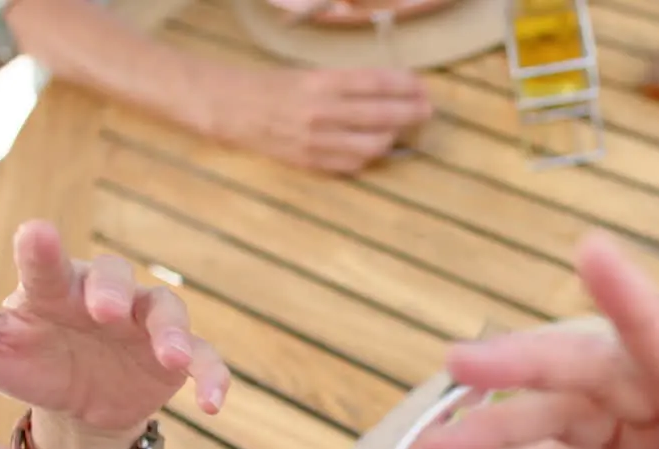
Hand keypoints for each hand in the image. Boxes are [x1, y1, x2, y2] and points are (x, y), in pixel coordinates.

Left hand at [0, 221, 229, 435]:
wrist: (84, 407)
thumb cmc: (33, 364)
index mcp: (54, 290)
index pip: (46, 265)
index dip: (41, 250)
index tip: (34, 233)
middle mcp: (105, 297)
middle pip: (115, 276)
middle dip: (111, 289)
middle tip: (101, 309)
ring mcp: (146, 326)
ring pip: (167, 312)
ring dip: (170, 333)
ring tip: (167, 357)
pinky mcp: (178, 359)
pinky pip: (204, 359)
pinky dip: (213, 377)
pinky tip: (213, 405)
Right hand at [212, 65, 430, 173]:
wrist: (232, 109)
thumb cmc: (275, 87)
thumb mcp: (312, 74)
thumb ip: (349, 85)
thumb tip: (391, 89)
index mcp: (322, 82)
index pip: (376, 82)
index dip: (405, 85)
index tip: (421, 86)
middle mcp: (323, 112)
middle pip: (382, 115)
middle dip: (411, 112)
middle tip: (426, 110)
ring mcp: (317, 141)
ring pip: (372, 146)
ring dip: (392, 138)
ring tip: (399, 130)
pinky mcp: (311, 162)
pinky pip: (351, 165)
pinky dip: (368, 158)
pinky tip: (373, 149)